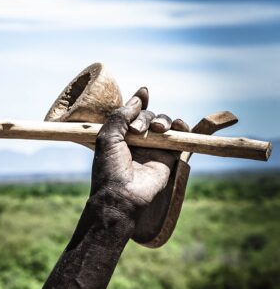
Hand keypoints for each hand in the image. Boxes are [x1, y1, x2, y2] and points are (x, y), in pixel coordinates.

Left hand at [91, 88, 189, 235]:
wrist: (123, 195)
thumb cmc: (110, 168)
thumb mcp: (107, 138)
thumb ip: (121, 115)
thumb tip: (141, 95)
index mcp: (119, 136)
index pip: (131, 114)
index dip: (138, 104)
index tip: (145, 93)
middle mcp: (137, 141)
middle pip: (149, 117)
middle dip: (146, 118)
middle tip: (137, 131)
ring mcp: (153, 148)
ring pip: (164, 124)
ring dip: (163, 120)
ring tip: (158, 129)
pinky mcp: (169, 156)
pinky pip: (180, 137)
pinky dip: (182, 128)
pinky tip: (179, 125)